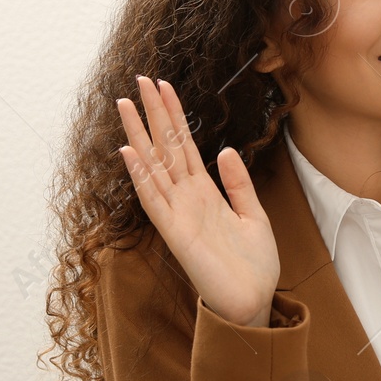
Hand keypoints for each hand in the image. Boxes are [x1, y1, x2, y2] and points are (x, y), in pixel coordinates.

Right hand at [115, 76, 280, 327]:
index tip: (164, 85)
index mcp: (205, 193)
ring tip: (125, 104)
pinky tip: (130, 153)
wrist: (254, 301)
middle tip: (139, 79)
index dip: (174, 115)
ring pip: (153, 166)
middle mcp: (186, 199)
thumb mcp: (253, 216)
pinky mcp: (176, 234)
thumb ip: (238, 183)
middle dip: (153, 114)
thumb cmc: (254, 265)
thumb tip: (223, 149)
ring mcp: (178, 214)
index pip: (184, 145)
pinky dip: (141, 177)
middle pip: (165, 148)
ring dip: (139, 136)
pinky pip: (154, 201)